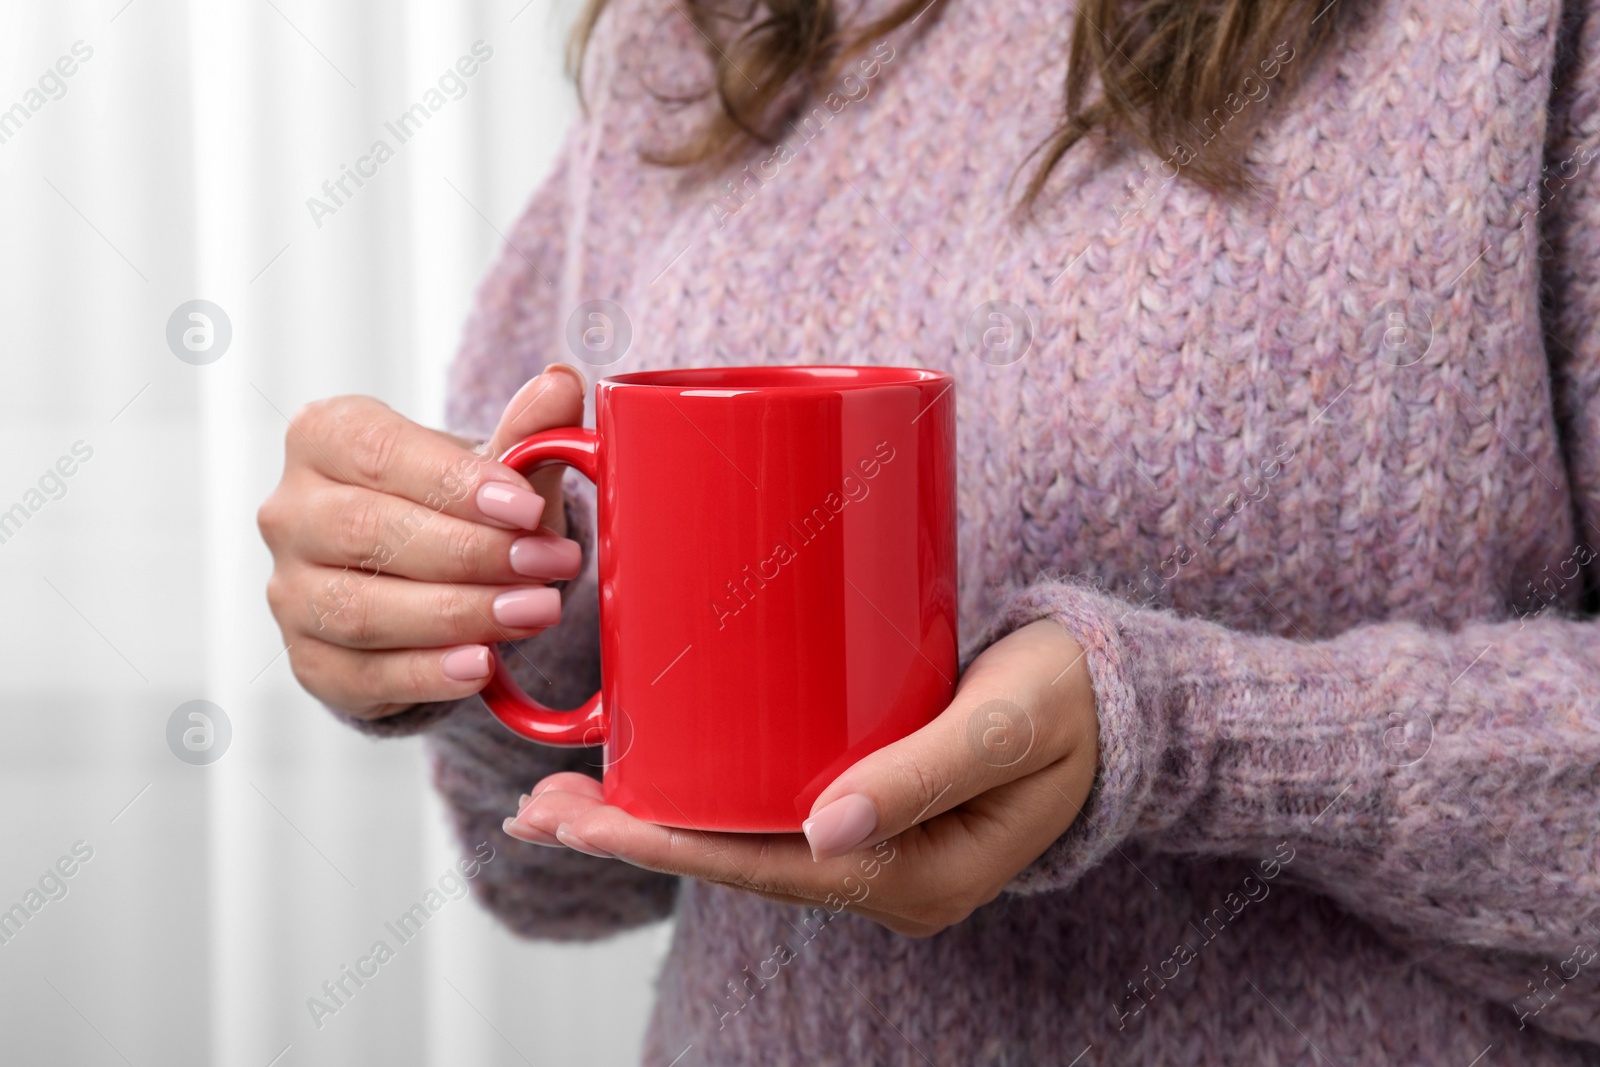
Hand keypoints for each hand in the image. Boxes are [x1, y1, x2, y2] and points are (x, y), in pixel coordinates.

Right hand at [258, 365, 587, 719]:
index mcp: (325, 437)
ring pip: (362, 609)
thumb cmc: (456, 507)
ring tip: (533, 613)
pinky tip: (481, 666)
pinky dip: (427, 674)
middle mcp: (292, 511)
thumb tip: (562, 384)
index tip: (525, 507)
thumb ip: (527, 430)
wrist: (427, 577)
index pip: (378, 453)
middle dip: (472, 553)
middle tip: (548, 565)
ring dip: (458, 615)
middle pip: (369, 532)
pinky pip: (363, 674)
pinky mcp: (310, 661)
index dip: (453, 482)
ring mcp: (290, 591)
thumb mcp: (496, 465)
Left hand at [504, 619, 1099, 935]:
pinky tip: (656, 779)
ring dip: (657, 822)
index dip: (667, 846)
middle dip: (635, 838)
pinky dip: (705, 801)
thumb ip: (926, 771)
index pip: (765, 870)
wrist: (1123, 700)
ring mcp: (877, 850)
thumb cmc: (1075, 700)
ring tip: (565, 800)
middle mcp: (887, 880)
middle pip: (736, 863)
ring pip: (745, 843)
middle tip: (540, 809)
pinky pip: (772, 818)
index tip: (584, 820)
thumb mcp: (1013, 724)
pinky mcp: (870, 808)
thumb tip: (822, 829)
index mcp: (918, 878)